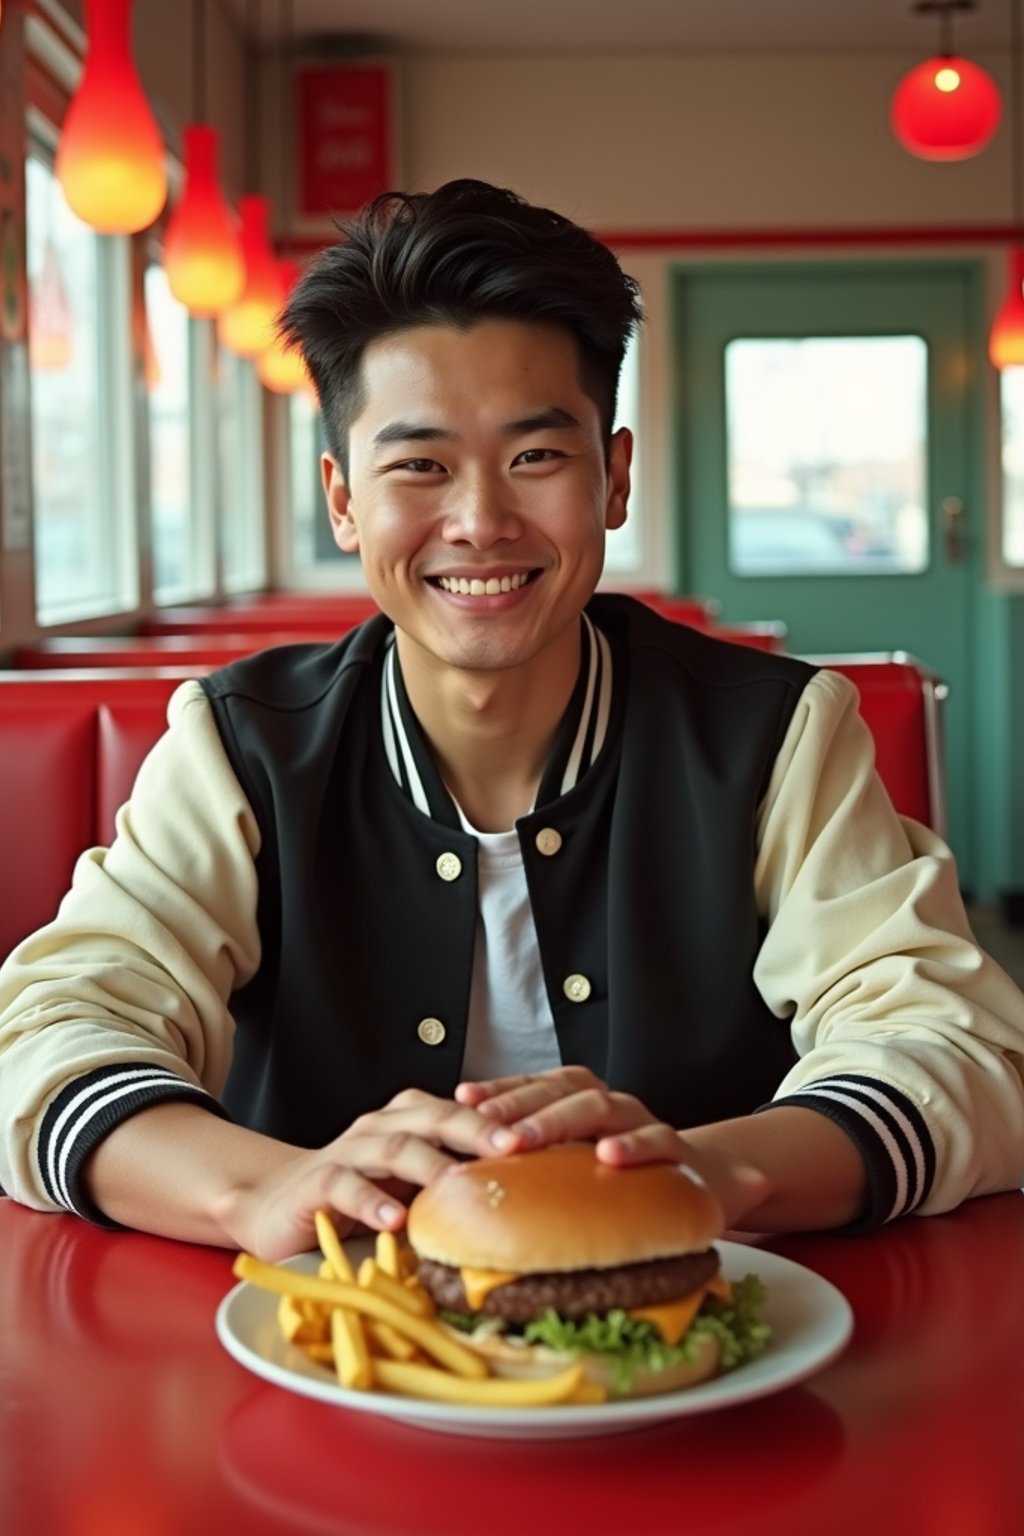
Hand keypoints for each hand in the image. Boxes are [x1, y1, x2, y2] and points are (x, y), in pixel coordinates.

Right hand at [220, 1087, 504, 1261]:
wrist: (274, 1204)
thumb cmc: (357, 1196)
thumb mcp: (410, 1185)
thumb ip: (454, 1182)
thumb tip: (528, 1198)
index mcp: (411, 1120)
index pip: (464, 1111)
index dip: (503, 1119)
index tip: (544, 1135)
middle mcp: (383, 1127)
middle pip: (437, 1117)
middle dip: (479, 1129)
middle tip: (515, 1147)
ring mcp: (349, 1152)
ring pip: (395, 1147)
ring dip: (430, 1164)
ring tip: (460, 1184)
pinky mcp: (317, 1184)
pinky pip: (345, 1186)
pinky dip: (371, 1202)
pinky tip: (395, 1221)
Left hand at [455, 1066, 769, 1229]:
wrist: (705, 1184)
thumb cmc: (623, 1179)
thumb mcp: (578, 1164)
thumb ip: (536, 1161)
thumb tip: (466, 1171)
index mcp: (581, 1100)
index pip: (535, 1083)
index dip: (499, 1088)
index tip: (462, 1098)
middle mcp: (608, 1102)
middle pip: (559, 1091)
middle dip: (517, 1105)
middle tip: (484, 1126)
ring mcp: (642, 1121)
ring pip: (598, 1107)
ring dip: (557, 1121)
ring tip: (521, 1141)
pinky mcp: (677, 1150)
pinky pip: (657, 1139)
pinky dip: (633, 1145)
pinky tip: (607, 1156)